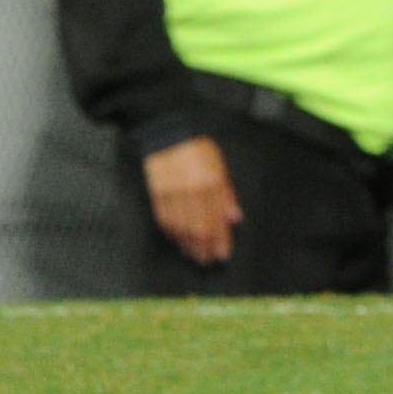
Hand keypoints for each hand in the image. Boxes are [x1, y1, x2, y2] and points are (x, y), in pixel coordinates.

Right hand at [143, 135, 241, 264]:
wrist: (167, 132)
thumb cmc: (195, 147)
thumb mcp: (219, 165)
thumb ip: (227, 192)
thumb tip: (235, 217)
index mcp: (211, 183)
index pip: (217, 221)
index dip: (220, 241)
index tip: (222, 255)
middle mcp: (192, 192)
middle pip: (200, 229)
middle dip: (205, 248)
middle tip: (208, 261)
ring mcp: (173, 195)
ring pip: (182, 228)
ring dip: (189, 245)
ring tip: (194, 256)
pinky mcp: (157, 195)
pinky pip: (165, 220)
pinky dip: (173, 234)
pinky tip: (178, 241)